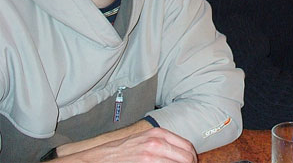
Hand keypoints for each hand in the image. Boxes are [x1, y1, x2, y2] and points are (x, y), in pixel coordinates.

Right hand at [54, 127, 196, 162]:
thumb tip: (183, 155)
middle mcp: (156, 143)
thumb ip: (163, 144)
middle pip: (186, 158)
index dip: (192, 158)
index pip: (187, 147)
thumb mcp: (145, 140)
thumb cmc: (123, 150)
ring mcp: (150, 156)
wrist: (99, 158)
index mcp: (159, 134)